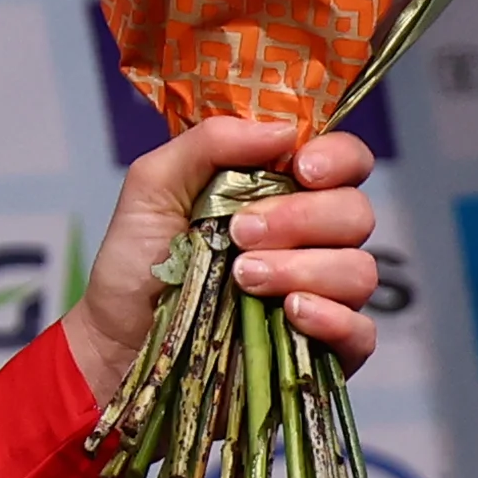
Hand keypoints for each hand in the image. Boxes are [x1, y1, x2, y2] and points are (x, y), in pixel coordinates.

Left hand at [62, 118, 378, 402]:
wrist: (116, 338)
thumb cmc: (137, 261)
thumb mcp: (153, 186)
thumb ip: (209, 144)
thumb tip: (283, 130)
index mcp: (282, 192)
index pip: (346, 161)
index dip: (338, 158)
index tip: (301, 168)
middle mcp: (314, 239)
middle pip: (356, 213)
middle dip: (301, 218)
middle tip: (240, 233)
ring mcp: (324, 294)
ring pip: (359, 269)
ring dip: (300, 268)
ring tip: (242, 277)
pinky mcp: (326, 348)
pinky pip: (362, 331)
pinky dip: (332, 319)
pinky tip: (289, 312)